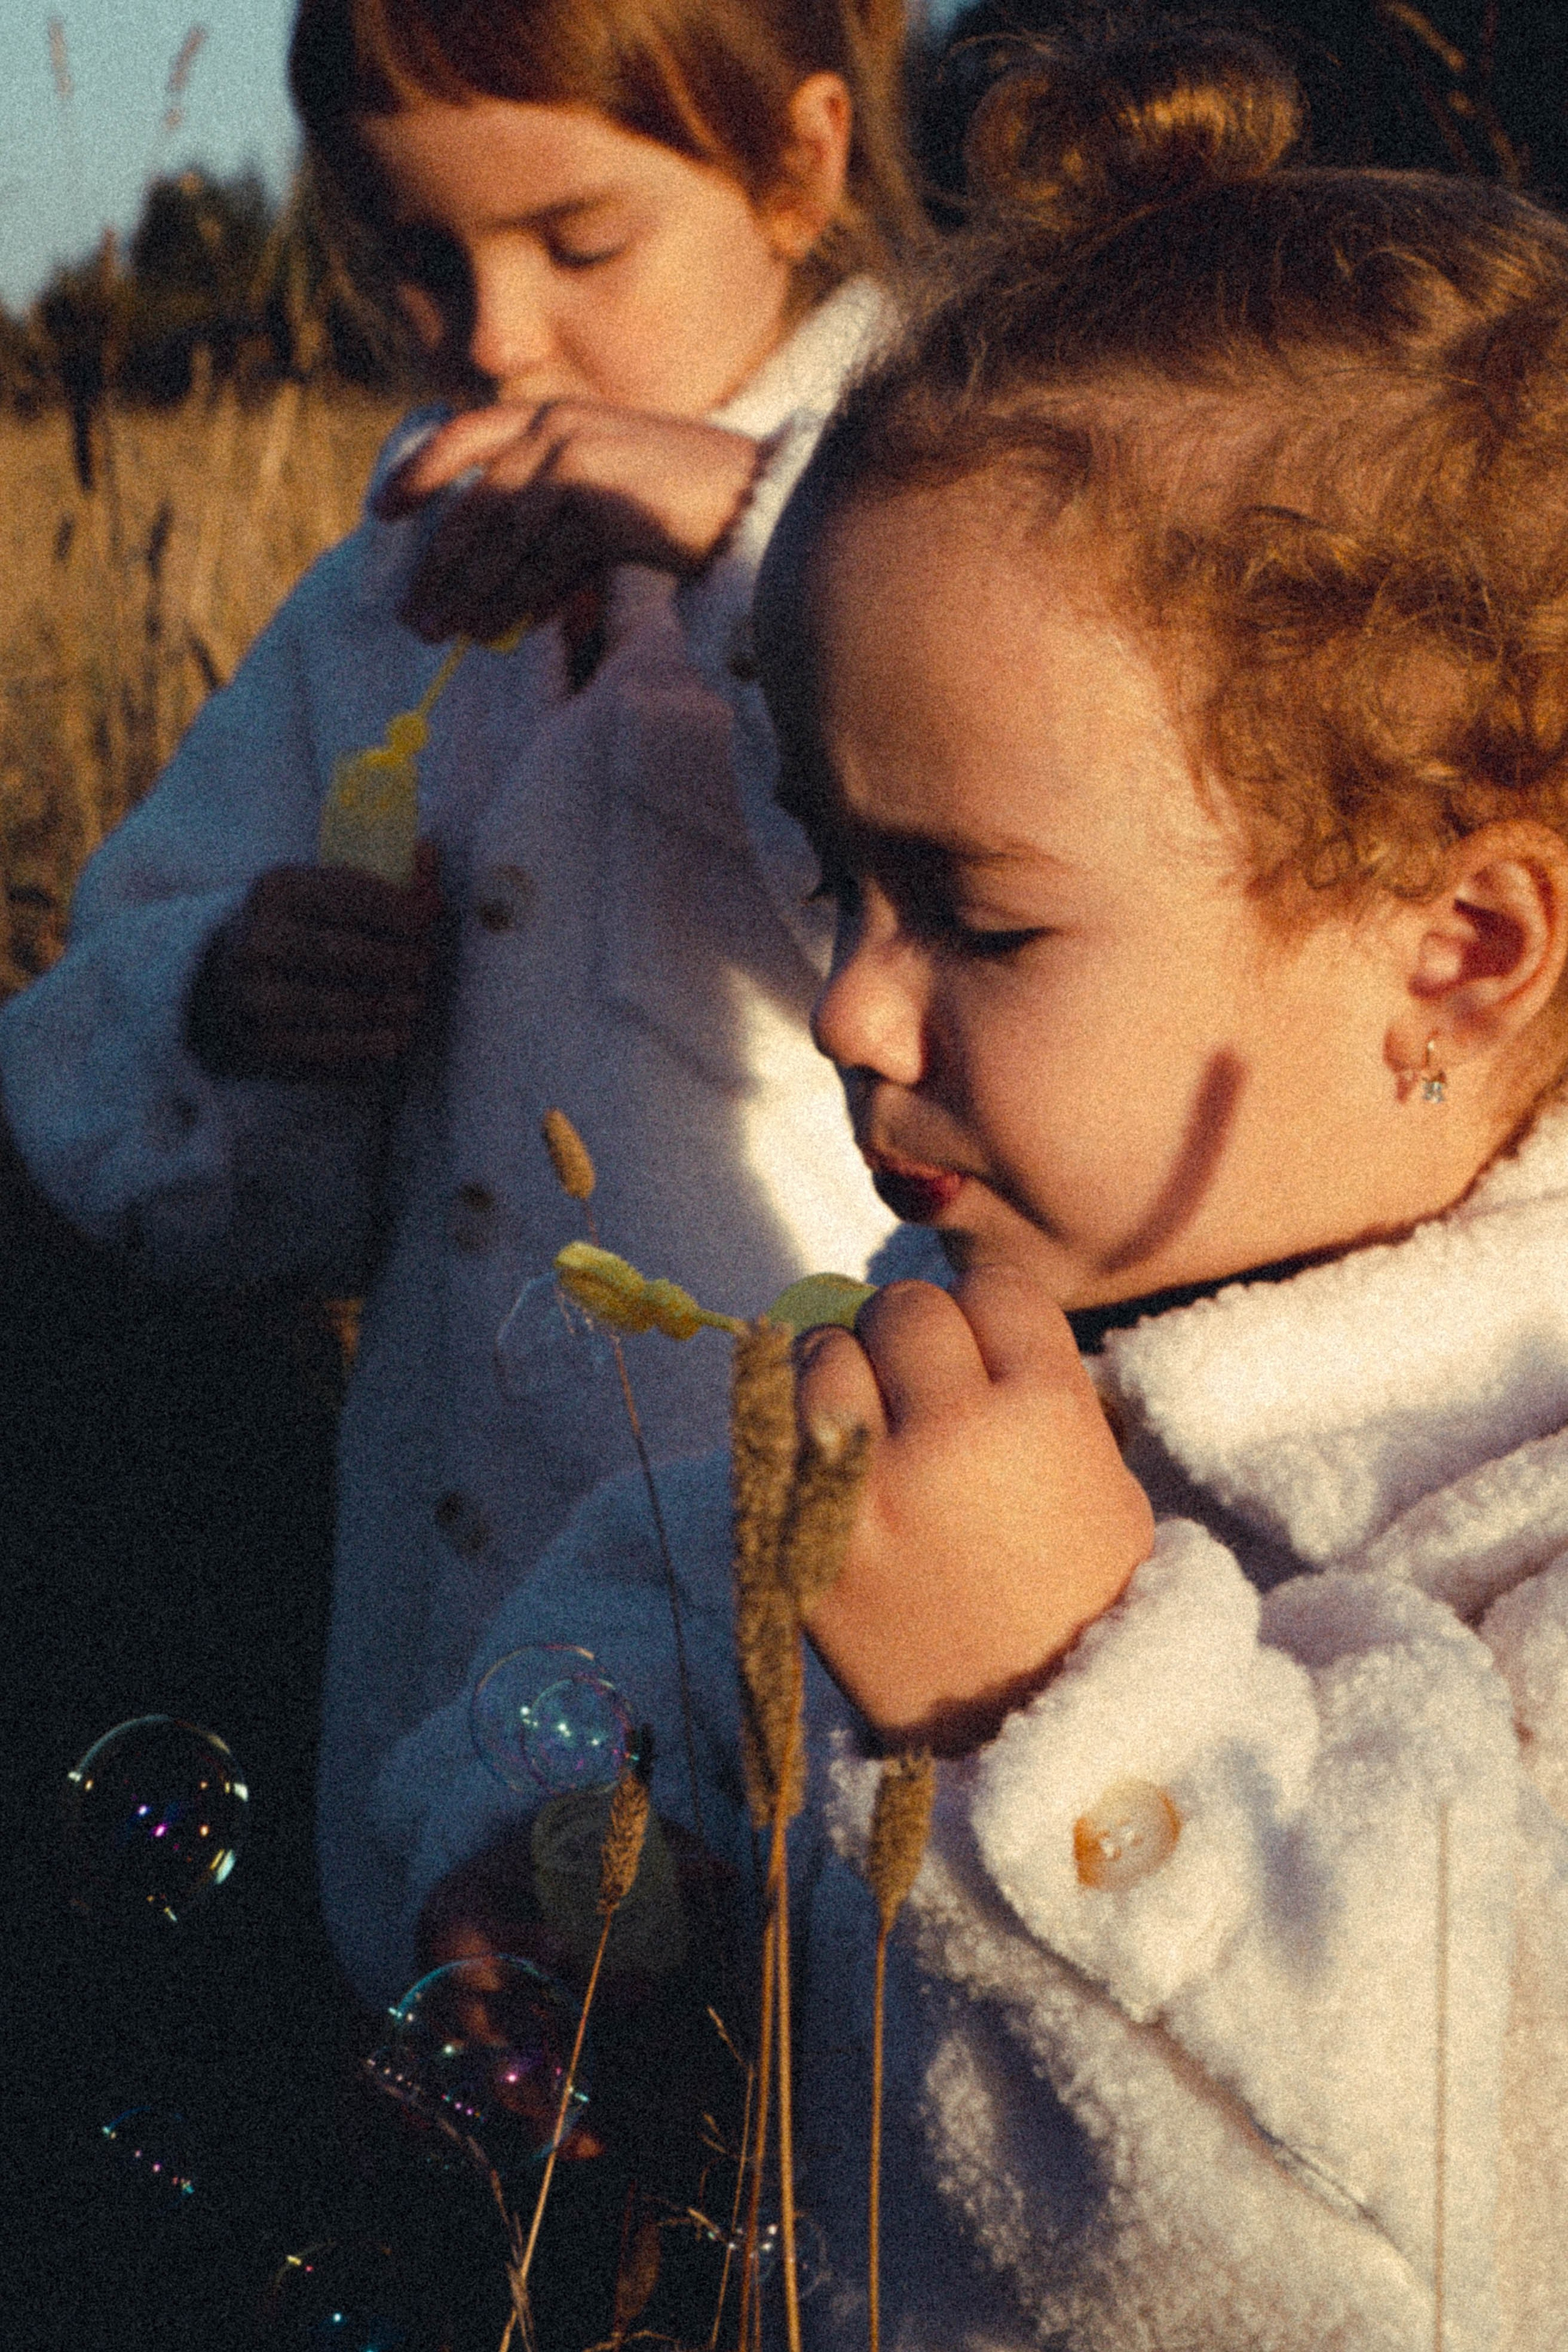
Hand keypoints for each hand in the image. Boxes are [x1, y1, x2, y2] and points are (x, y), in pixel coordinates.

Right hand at [186, 843, 442, 1081]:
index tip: (426, 922)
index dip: (401, 910)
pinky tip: (395, 1038)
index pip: (351, 895)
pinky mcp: (263, 1044)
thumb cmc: (295, 930)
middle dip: (399, 961)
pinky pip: (330, 1050)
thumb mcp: (324, 893)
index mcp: (275, 890)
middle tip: (423, 966)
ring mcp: (255, 996)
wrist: (221, 982)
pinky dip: (372, 1046)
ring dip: (393, 1007)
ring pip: (343, 1005)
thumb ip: (382, 878)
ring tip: (414, 1003)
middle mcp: (258, 941)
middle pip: (347, 952)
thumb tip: (428, 856)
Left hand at [375, 400, 762, 641]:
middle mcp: (557, 427)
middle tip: (413, 616)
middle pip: (476, 502)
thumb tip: (503, 596)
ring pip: (504, 537)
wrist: (752, 501)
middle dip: (440, 567)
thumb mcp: (602, 500)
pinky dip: (519, 598)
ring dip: (473, 594)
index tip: (382, 511)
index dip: (420, 471)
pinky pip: (544, 558)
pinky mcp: (600, 498)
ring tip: (448, 635)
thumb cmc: (681, 504)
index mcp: (552, 415)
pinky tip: (499, 630)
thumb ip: (550, 525)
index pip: (466, 435)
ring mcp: (578, 458)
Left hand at [795, 1268, 1155, 1754]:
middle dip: (910, 1338)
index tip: (981, 1350)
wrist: (1039, 1738)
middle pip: (902, 1308)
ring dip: (843, 1372)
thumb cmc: (1080, 1603)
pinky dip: (795, 1434)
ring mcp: (867, 1488)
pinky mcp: (801, 1538)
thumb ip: (1038, 1390)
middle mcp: (953, 1435)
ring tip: (866, 1420)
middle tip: (919, 1386)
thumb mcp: (1103, 1482)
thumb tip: (958, 1320)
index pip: (990, 1288)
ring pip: (823, 1350)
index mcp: (1046, 1413)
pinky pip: (772, 1433)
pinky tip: (826, 1458)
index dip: (983, 1317)